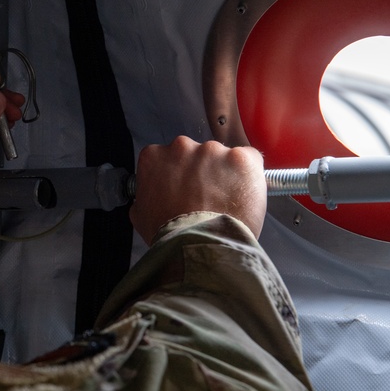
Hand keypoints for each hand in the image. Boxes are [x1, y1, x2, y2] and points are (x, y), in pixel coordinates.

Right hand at [129, 136, 265, 243]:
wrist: (198, 244)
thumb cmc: (170, 233)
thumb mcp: (140, 214)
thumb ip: (145, 195)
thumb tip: (150, 196)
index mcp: (154, 156)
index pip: (166, 156)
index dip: (177, 174)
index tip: (184, 187)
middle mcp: (182, 146)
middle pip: (196, 154)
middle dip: (202, 171)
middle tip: (205, 197)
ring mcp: (213, 150)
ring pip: (223, 157)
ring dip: (225, 174)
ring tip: (225, 202)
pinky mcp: (241, 158)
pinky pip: (249, 160)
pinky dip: (248, 175)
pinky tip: (242, 195)